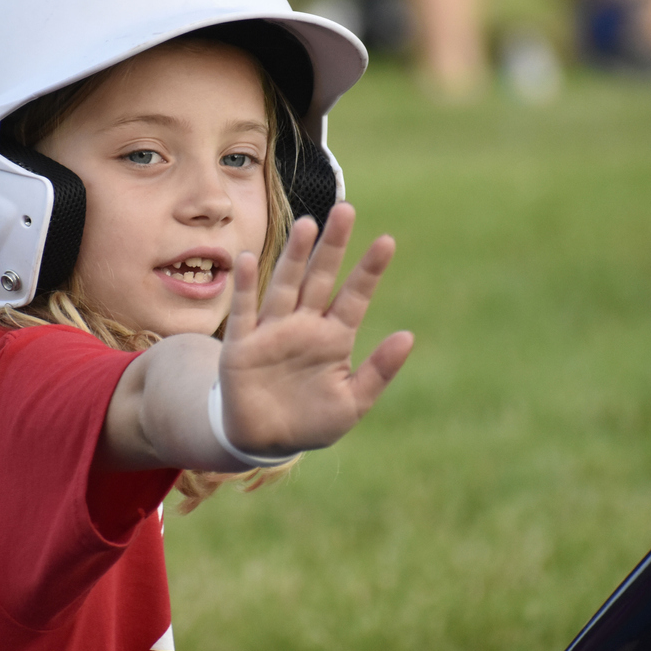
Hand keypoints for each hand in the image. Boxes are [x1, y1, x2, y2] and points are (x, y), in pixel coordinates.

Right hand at [219, 202, 413, 456]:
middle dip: (332, 247)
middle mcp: (304, 326)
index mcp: (334, 338)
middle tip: (346, 210)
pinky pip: (245, 311)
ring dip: (294, 257)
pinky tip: (251, 259)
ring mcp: (273, 331)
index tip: (387, 241)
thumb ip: (379, 371)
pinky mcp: (242, 345)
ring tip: (307, 224)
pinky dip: (247, 286)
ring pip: (285, 285)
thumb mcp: (353, 403)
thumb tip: (408, 336)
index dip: (369, 270)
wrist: (264, 441)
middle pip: (320, 278)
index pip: (355, 296)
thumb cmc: (312, 422)